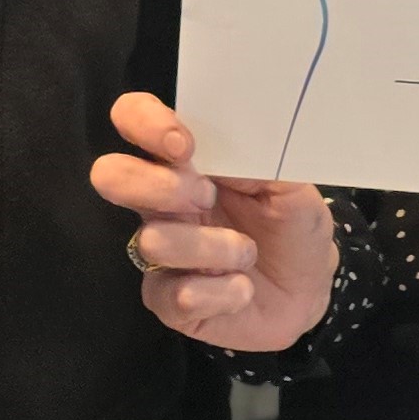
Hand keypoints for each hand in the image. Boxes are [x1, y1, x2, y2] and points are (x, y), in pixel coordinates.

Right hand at [92, 94, 336, 349]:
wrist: (308, 292)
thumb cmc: (293, 229)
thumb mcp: (293, 187)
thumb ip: (261, 159)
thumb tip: (229, 143)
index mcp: (186, 162)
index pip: (134, 119)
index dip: (144, 123)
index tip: (185, 147)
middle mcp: (162, 202)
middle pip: (110, 175)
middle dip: (156, 185)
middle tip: (206, 197)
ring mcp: (159, 252)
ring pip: (153, 241)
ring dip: (212, 248)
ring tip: (248, 253)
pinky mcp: (167, 300)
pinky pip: (174, 295)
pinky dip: (219, 292)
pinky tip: (242, 290)